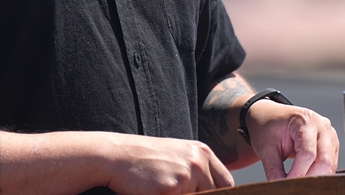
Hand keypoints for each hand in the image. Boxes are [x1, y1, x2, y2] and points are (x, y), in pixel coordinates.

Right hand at [104, 133, 234, 193]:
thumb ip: (200, 170)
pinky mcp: (169, 190)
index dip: (218, 194)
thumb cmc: (147, 157)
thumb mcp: (180, 154)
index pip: (226, 184)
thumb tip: (215, 191)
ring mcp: (184, 177)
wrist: (118, 155)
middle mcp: (198, 163)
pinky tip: (155, 191)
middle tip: (175, 189)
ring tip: (163, 187)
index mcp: (203, 153)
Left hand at [245, 101, 338, 179]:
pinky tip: (305, 176)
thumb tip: (281, 187)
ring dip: (314, 177)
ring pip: (330, 165)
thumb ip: (275, 170)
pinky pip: (331, 165)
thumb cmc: (268, 128)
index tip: (287, 185)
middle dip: (308, 178)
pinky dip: (318, 174)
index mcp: (305, 121)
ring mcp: (330, 135)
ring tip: (297, 182)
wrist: (271, 118)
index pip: (308, 153)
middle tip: (294, 187)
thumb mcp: (267, 149)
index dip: (298, 173)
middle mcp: (322, 126)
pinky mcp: (332, 145)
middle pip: (324, 161)